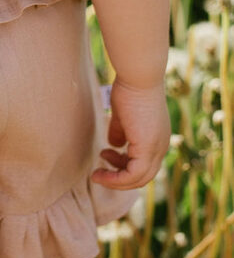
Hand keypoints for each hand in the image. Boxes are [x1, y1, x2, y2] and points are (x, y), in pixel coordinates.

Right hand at [90, 75, 171, 190]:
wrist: (139, 77)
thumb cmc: (130, 88)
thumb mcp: (124, 114)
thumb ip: (120, 131)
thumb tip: (113, 145)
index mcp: (158, 137)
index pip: (145, 163)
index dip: (123, 165)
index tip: (105, 154)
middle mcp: (161, 146)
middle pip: (143, 176)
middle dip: (119, 176)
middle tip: (100, 170)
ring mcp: (156, 149)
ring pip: (139, 179)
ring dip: (116, 181)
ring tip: (97, 173)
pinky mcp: (147, 149)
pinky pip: (132, 175)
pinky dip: (116, 179)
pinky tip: (100, 172)